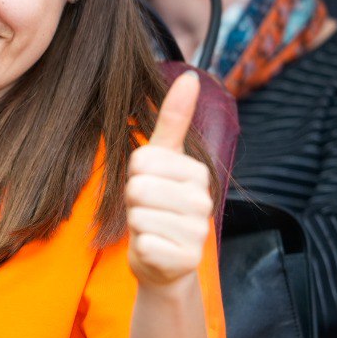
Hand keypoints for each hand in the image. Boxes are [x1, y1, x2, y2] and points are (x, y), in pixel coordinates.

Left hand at [125, 71, 212, 288]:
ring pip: (138, 216)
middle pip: (138, 188)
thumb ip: (173, 119)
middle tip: (148, 211)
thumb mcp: (162, 161)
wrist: (164, 262)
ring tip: (152, 229)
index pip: (141, 160)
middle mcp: (203, 200)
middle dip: (133, 202)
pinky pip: (143, 244)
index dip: (134, 175)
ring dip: (137, 225)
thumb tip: (191, 75)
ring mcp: (198, 232)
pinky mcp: (185, 259)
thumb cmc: (157, 205)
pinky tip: (156, 250)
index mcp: (197, 171)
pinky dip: (141, 249)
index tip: (149, 186)